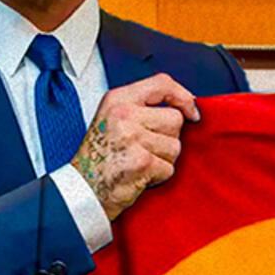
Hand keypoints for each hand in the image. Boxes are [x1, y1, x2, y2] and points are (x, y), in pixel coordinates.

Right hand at [71, 73, 200, 219]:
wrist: (82, 190)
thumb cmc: (100, 157)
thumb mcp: (113, 118)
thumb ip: (143, 107)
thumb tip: (185, 108)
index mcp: (118, 99)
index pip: (162, 83)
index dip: (183, 97)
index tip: (192, 112)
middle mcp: (124, 114)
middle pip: (175, 119)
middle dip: (168, 138)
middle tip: (144, 149)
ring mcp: (132, 138)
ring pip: (175, 146)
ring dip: (163, 160)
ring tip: (139, 163)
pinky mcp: (141, 162)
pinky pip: (169, 168)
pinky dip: (158, 176)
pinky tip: (138, 176)